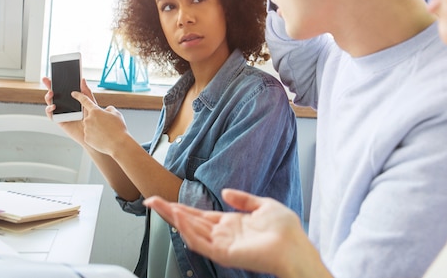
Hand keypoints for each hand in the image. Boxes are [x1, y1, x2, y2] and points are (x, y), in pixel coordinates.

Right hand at [43, 77, 92, 143]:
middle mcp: (65, 105)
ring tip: (51, 93)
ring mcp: (61, 112)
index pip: (63, 89)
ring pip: (51, 103)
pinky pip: (51, 115)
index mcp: (72, 100)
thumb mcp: (91, 103)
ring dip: (48, 97)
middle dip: (49, 86)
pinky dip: (49, 110)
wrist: (93, 133)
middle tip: (46, 80)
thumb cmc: (93, 119)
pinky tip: (53, 106)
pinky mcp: (59, 120)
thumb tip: (82, 79)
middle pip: (55, 94)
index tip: (53, 75)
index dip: (57, 82)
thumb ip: (86, 92)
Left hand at [71, 90, 129, 155]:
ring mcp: (86, 129)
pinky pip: (90, 135)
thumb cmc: (119, 128)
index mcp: (95, 111)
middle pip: (90, 117)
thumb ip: (109, 109)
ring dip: (97, 129)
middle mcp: (88, 119)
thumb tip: (105, 110)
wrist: (118, 143)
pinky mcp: (86, 138)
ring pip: (90, 127)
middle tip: (107, 126)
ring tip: (107, 133)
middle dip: (97, 120)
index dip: (78, 95)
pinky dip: (96, 136)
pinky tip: (104, 138)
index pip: (84, 100)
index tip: (73, 93)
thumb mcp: (116, 113)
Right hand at [144, 189, 325, 277]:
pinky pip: (201, 243)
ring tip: (159, 205)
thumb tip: (226, 192)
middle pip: (190, 222)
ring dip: (174, 218)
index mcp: (231, 224)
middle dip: (170, 211)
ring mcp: (222, 245)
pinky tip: (178, 219)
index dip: (182, 207)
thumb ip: (243, 199)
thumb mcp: (263, 205)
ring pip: (191, 231)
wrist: (295, 246)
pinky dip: (188, 231)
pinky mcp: (224, 254)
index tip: (165, 198)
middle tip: (151, 200)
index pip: (200, 215)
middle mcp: (223, 235)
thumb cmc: (285, 229)